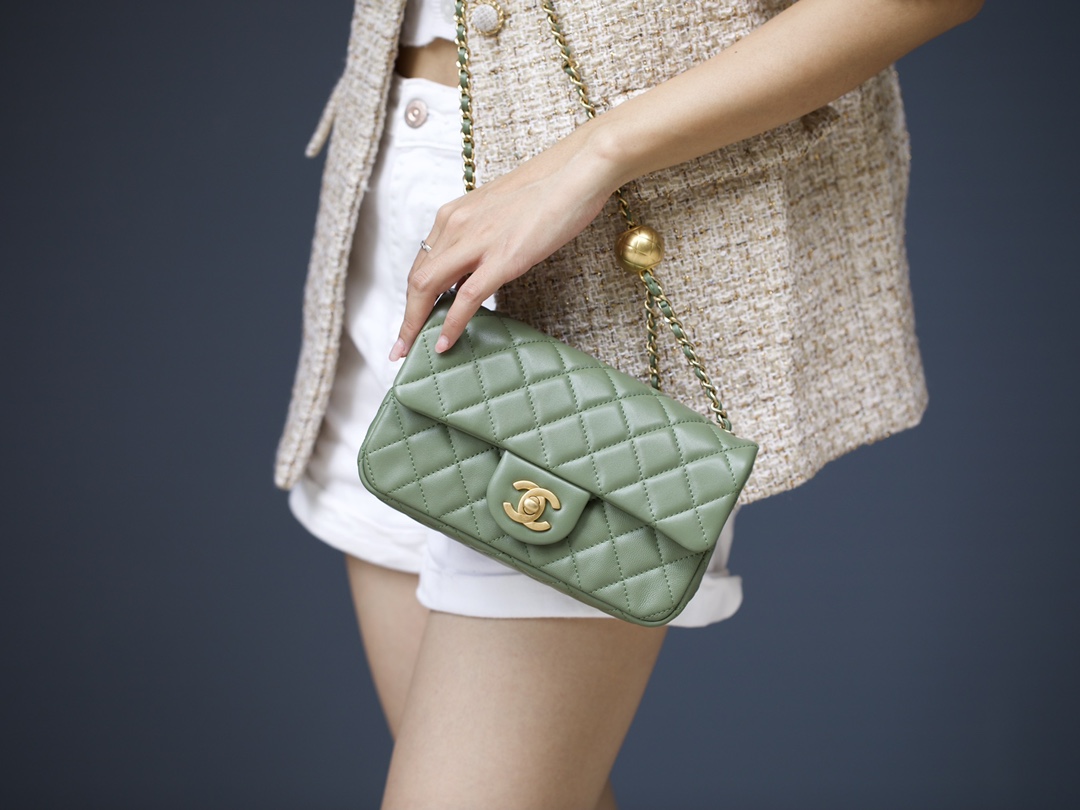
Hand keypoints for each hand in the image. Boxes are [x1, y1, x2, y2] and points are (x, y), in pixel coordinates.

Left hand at [389, 123, 619, 359]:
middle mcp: (456, 224)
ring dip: (415, 324)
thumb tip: (474, 271)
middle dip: (406, 316)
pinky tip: (445, 344)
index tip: (410, 319)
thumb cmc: (547, 189)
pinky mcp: (502, 258)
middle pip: (417, 278)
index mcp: (454, 214)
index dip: (412, 295)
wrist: (578, 170)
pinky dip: (451, 325)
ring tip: (409, 350)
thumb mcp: (499, 212)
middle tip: (400, 346)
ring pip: (428, 288)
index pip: (422, 262)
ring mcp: (477, 241)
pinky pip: (465, 299)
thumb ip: (480, 239)